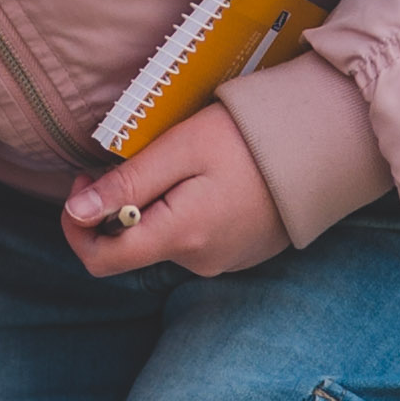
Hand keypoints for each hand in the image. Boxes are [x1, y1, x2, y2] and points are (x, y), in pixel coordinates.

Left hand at [65, 103, 286, 276]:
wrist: (323, 146)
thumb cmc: (250, 139)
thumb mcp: (180, 149)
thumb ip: (126, 184)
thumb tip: (76, 213)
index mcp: (181, 237)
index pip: (102, 260)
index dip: (77, 227)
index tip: (83, 183)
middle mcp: (199, 261)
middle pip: (130, 248)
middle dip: (114, 208)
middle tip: (124, 160)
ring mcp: (222, 261)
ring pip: (161, 241)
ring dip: (150, 207)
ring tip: (170, 163)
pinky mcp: (238, 253)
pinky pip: (191, 240)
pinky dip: (179, 213)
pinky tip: (200, 179)